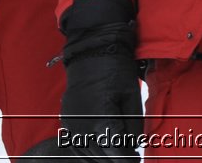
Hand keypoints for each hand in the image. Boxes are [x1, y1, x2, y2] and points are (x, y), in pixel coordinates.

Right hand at [58, 0, 142, 160]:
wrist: (92, 49)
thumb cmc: (116, 69)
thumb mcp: (132, 97)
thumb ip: (133, 126)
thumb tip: (133, 146)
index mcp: (100, 123)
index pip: (113, 152)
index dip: (125, 159)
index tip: (134, 161)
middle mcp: (81, 127)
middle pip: (97, 154)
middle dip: (113, 157)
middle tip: (129, 158)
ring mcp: (70, 123)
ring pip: (85, 149)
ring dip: (100, 153)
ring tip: (117, 153)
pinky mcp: (67, 118)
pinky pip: (76, 139)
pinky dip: (89, 145)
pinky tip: (100, 145)